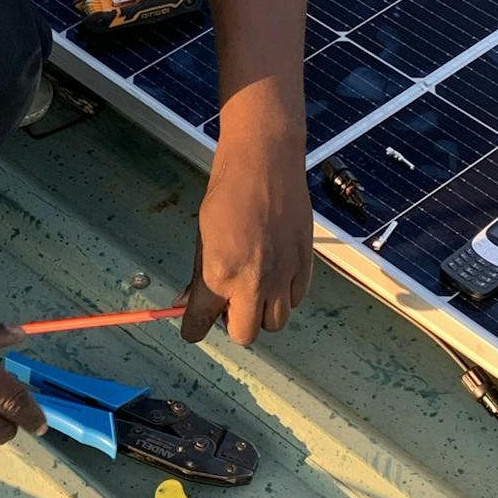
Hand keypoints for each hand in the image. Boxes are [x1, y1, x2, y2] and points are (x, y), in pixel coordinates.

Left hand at [179, 127, 313, 346]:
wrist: (265, 163)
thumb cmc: (228, 192)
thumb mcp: (203, 236)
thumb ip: (201, 274)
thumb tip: (191, 301)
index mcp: (220, 274)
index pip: (201, 323)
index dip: (194, 329)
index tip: (193, 328)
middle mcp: (254, 282)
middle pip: (245, 334)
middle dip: (234, 323)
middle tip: (228, 303)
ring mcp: (284, 275)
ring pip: (275, 322)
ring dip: (261, 311)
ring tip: (254, 286)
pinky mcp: (305, 265)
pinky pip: (296, 299)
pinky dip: (284, 294)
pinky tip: (275, 272)